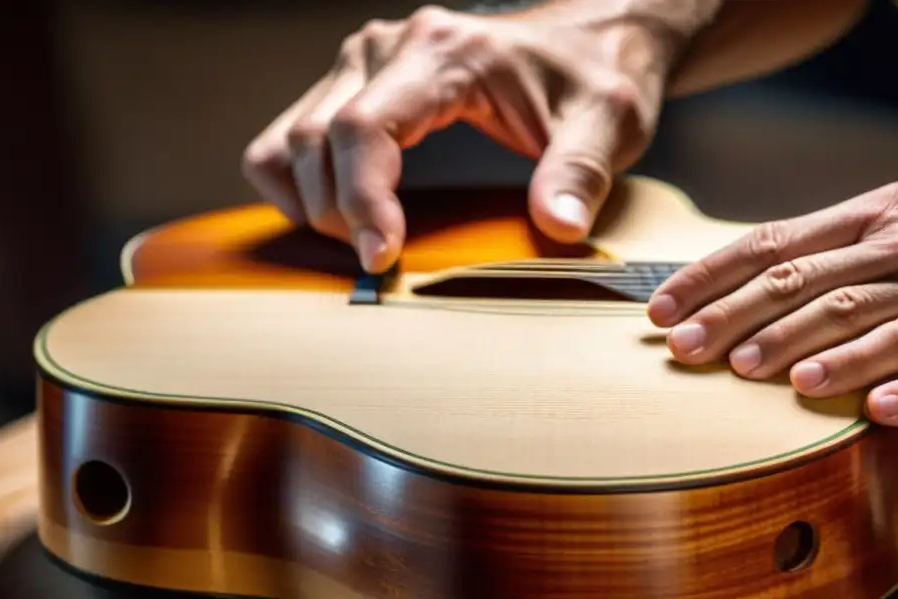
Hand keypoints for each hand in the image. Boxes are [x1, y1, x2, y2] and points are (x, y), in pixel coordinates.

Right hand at [241, 2, 711, 272]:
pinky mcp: (354, 83)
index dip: (360, 202)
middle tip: (381, 262)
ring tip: (361, 240)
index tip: (381, 258)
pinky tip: (340, 213)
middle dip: (337, 215)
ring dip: (310, 202)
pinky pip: (290, 137)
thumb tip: (558, 227)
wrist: (589, 38)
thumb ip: (581, 171)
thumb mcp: (607, 121)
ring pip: (290, 140)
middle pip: (315, 140)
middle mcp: (386, 49)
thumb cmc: (594, 75)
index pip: (363, 129)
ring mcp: (363, 64)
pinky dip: (298, 184)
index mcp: (440, 55)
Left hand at [647, 181, 897, 425]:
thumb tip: (727, 291)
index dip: (709, 277)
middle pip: (805, 282)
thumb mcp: (889, 228)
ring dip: (809, 347)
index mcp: (872, 215)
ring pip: (870, 317)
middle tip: (686, 350)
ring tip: (755, 373)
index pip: (770, 243)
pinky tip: (876, 411)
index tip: (659, 311)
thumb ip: (821, 253)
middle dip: (737, 317)